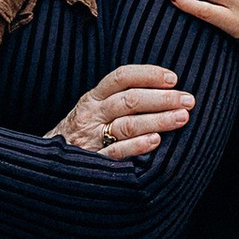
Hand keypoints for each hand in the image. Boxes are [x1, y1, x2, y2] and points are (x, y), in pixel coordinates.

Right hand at [50, 61, 195, 157]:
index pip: (121, 77)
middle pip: (129, 100)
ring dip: (157, 120)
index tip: (173, 78)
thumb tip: (163, 89)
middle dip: (162, 99)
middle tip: (189, 101)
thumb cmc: (83, 132)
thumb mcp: (94, 109)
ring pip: (127, 125)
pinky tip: (156, 141)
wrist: (49, 163)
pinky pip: (116, 152)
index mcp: (94, 97)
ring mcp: (91, 138)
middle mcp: (92, 114)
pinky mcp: (93, 161)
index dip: (148, 74)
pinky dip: (136, 146)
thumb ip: (119, 98)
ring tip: (182, 118)